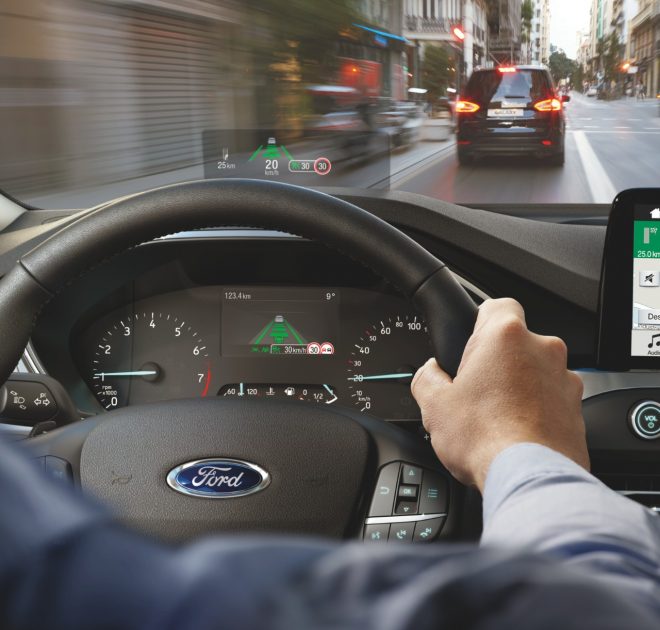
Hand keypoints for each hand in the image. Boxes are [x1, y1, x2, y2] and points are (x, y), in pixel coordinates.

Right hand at [411, 298, 587, 491]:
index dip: (479, 322)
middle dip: (496, 362)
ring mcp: (565, 378)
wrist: (529, 478)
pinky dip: (537, 410)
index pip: (495, 305)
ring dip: (519, 386)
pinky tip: (517, 432)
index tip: (470, 342)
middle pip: (515, 342)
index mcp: (505, 336)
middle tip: (476, 389)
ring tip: (496, 416)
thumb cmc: (487, 439)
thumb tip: (430, 373)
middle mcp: (543, 349)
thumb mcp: (434, 404)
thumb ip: (427, 376)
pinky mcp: (577, 408)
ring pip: (535, 371)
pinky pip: (552, 398)